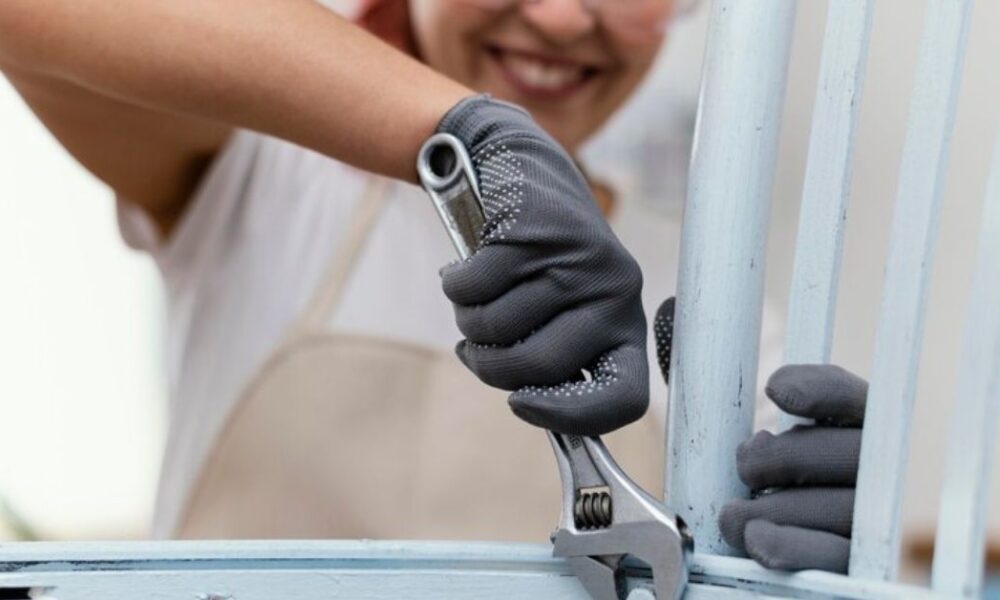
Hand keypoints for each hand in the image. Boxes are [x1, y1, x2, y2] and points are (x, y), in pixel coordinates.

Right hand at [436, 95, 647, 435]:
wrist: (517, 168)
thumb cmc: (534, 260)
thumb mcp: (557, 310)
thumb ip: (551, 359)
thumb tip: (530, 407)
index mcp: (625, 323)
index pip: (624, 397)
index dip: (571, 417)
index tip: (521, 405)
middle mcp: (614, 293)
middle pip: (540, 367)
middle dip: (491, 365)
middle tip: (475, 346)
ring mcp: (576, 261)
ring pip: (498, 328)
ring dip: (469, 319)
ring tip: (476, 296)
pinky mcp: (535, 233)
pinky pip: (474, 289)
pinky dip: (456, 285)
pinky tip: (462, 269)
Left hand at [718, 364, 865, 572]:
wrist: (778, 542)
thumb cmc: (773, 486)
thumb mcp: (773, 445)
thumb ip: (780, 416)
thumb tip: (780, 389)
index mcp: (860, 431)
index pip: (852, 399)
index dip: (821, 390)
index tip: (775, 389)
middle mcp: (881, 474)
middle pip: (850, 453)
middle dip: (783, 457)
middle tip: (745, 466)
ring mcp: (874, 524)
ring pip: (840, 508)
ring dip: (773, 507)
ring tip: (733, 513)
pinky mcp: (857, 566)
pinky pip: (834, 557)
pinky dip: (790, 546)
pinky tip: (754, 538)